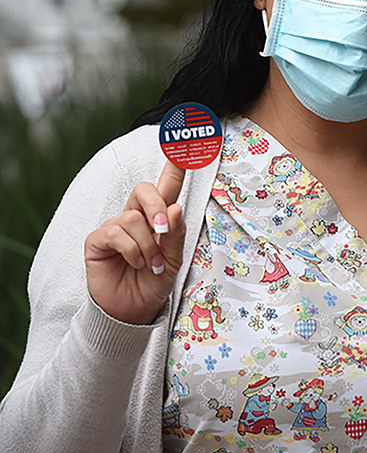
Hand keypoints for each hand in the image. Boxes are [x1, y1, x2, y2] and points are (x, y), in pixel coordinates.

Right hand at [84, 161, 186, 324]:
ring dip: (148, 244)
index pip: (167, 186)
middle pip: (144, 190)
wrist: (133, 309)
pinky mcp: (98, 240)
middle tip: (163, 231)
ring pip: (132, 217)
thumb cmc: (154, 282)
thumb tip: (176, 208)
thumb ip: (176, 234)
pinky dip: (131, 250)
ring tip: (151, 264)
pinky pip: (116, 232)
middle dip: (157, 207)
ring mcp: (115, 227)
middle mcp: (135, 217)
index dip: (174, 165)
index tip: (183, 144)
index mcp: (158, 218)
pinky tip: (134, 263)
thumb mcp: (174, 259)